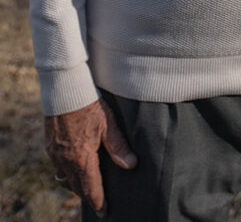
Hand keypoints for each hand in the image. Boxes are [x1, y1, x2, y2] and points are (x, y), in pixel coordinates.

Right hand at [45, 98, 136, 214]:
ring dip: (76, 185)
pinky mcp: (50, 145)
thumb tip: (131, 165)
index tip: (104, 211)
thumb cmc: (88, 104)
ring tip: (86, 187)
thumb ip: (119, 146)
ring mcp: (56, 154)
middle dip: (87, 195)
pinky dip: (66, 173)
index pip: (91, 188)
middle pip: (77, 186)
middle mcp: (66, 160)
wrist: (64, 89)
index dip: (98, 201)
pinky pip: (58, 167)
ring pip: (66, 178)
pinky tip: (72, 168)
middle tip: (97, 201)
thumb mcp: (108, 123)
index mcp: (82, 158)